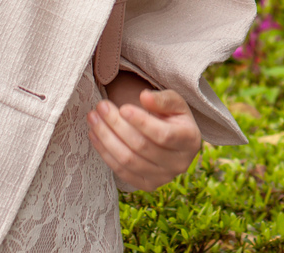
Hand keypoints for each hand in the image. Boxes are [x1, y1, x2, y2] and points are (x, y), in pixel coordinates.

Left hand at [89, 72, 202, 189]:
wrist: (174, 141)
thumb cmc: (173, 117)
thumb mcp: (176, 103)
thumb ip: (163, 99)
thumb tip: (144, 97)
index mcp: (190, 140)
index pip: (163, 135)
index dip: (142, 122)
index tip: (123, 107)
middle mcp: (179, 164)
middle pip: (142, 147)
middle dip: (117, 125)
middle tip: (100, 107)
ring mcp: (163, 178)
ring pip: (128, 160)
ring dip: (106, 139)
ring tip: (93, 119)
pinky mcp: (147, 185)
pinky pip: (121, 171)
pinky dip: (105, 153)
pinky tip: (94, 136)